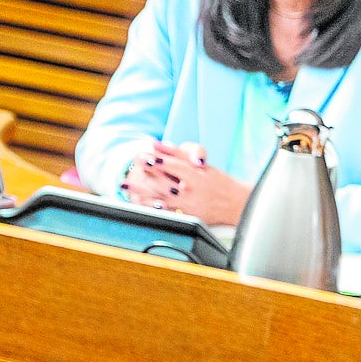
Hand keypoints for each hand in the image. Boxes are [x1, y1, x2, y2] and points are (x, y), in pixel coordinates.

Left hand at [123, 141, 250, 226]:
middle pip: (164, 183)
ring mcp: (187, 208)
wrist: (236, 205)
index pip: (176, 168)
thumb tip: (157, 144)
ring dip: (140, 191)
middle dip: (146, 174)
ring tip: (124, 183)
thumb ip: (179, 154)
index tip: (146, 155)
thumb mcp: (203, 165)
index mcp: (197, 179)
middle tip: (132, 166)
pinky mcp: (185, 217)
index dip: (160, 162)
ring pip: (159, 199)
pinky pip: (163, 213)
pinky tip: (137, 201)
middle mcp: (191, 194)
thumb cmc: (219, 182)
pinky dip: (149, 206)